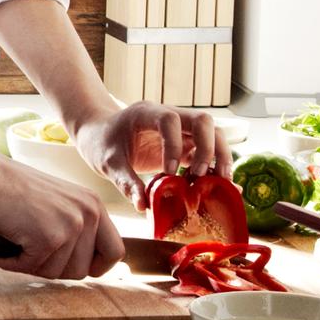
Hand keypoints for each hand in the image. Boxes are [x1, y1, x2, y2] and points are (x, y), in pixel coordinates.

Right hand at [0, 152, 123, 280]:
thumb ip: (75, 225)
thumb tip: (85, 265)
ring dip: (31, 265)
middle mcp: (88, 214)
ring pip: (56, 273)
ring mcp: (70, 226)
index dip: (96, 266)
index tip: (72, 265)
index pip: (115, 251)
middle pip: (82, 270)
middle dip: (54, 268)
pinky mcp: (48, 238)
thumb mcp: (59, 202)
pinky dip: (11, 263)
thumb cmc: (13, 188)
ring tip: (15, 245)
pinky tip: (1, 249)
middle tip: (31, 253)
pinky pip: (31, 268)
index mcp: (94, 205)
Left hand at [72, 102, 230, 212]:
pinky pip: (207, 150)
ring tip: (220, 182)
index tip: (169, 172)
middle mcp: (168, 115)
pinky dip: (214, 166)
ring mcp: (179, 129)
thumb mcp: (107, 162)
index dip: (174, 145)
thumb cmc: (101, 143)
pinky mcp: (184, 144)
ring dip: (219, 156)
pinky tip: (217, 186)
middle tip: (201, 176)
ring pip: (212, 132)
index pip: (169, 120)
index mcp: (146, 113)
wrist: (99, 134)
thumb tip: (143, 206)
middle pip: (202, 120)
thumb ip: (125, 182)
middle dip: (208, 148)